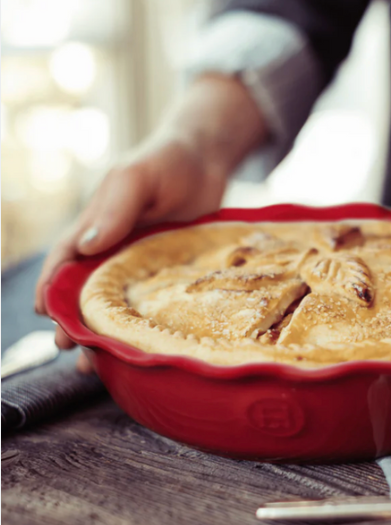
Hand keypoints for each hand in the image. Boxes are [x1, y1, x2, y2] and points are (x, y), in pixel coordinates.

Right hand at [35, 74, 267, 369]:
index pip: (65, 260)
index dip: (52, 287)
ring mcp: (142, 264)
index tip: (45, 314)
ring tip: (96, 363)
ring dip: (105, 332)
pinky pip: (152, 304)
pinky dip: (144, 326)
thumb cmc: (167, 161)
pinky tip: (141, 351)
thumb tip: (86, 246)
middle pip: (86, 291)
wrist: (210, 161)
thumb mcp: (137, 178)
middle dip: (74, 320)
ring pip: (117, 305)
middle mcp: (114, 249)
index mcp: (96, 226)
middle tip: (68, 347)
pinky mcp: (169, 274)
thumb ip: (115, 208)